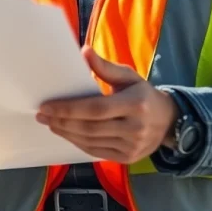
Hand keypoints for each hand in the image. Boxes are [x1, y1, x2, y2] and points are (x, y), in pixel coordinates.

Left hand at [36, 46, 178, 163]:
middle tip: (42, 115)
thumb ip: (105, 67)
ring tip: (50, 123)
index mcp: (135, 104)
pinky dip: (78, 142)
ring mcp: (132, 147)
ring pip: (90, 142)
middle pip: (89, 128)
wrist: (169, 122)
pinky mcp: (127, 158)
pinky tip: (66, 133)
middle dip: (62, 121)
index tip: (47, 106)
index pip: (95, 109)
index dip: (69, 109)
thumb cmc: (144, 94)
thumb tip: (84, 52)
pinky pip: (96, 151)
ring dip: (66, 133)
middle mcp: (135, 128)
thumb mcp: (129, 76)